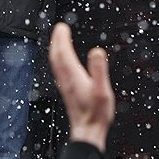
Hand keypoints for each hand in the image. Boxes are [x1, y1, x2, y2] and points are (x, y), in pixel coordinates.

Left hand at [49, 22, 114, 151]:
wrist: (88, 132)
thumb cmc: (96, 114)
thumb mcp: (102, 90)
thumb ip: (98, 70)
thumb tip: (96, 51)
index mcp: (74, 76)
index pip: (63, 53)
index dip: (61, 38)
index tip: (62, 26)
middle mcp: (66, 80)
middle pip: (56, 56)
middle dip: (57, 41)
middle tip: (59, 29)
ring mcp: (65, 86)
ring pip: (56, 64)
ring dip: (56, 50)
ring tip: (59, 41)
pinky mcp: (67, 91)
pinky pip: (59, 71)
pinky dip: (59, 60)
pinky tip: (64, 62)